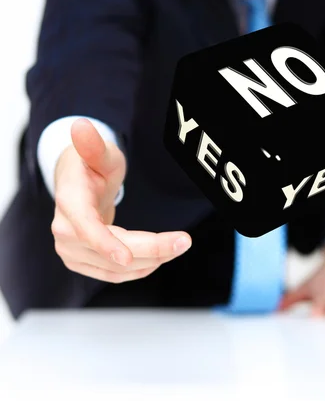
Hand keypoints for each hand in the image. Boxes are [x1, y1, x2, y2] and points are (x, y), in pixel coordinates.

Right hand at [51, 118, 191, 282]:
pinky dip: (139, 268)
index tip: (127, 257)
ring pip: (115, 268)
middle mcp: (65, 231)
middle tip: (183, 241)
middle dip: (151, 249)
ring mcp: (71, 250)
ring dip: (151, 260)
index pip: (86, 227)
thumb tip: (80, 126)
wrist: (78, 185)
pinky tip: (159, 257)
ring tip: (177, 245)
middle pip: (110, 252)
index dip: (105, 244)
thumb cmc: (91, 166)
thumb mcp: (99, 152)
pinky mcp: (81, 262)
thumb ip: (94, 144)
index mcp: (69, 201)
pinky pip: (112, 274)